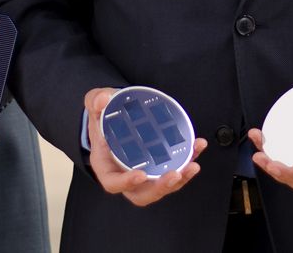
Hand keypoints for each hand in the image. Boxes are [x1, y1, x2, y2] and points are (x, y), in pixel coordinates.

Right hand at [84, 87, 206, 205]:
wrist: (114, 116)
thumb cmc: (103, 116)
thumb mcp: (95, 104)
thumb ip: (95, 101)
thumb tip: (103, 99)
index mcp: (106, 166)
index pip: (113, 183)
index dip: (126, 182)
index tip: (141, 175)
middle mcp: (125, 174)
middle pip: (142, 194)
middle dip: (160, 187)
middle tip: (175, 174)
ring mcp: (145, 171)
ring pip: (162, 186)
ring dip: (181, 179)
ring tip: (193, 165)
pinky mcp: (160, 164)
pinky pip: (175, 168)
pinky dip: (188, 159)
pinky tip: (198, 146)